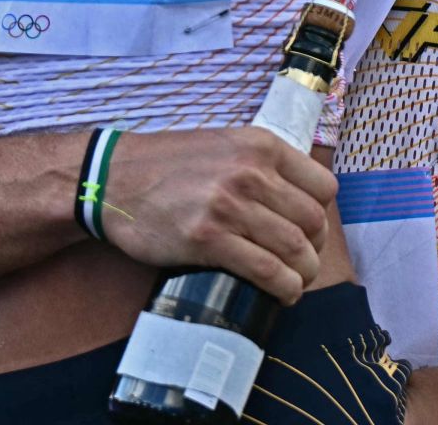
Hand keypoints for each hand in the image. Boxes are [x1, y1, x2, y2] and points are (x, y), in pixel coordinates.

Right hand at [100, 127, 336, 302]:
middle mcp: (251, 173)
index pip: (323, 186)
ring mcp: (230, 206)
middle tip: (306, 262)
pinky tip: (284, 294)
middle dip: (317, 248)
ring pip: (293, 247)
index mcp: (262, 146)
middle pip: (312, 220)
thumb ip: (261, 162)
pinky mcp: (208, 239)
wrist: (113, 179)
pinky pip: (264, 269)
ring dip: (304, 273)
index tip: (314, 232)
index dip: (324, 215)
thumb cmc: (169, 164)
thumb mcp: (226, 144)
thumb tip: (297, 194)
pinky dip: (283, 287)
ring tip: (298, 283)